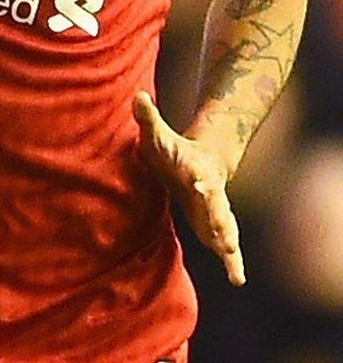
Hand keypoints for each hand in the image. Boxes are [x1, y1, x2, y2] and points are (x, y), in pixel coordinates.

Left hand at [134, 91, 245, 285]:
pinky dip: (232, 261)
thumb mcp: (158, 133)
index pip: (200, 178)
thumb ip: (148, 117)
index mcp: (197, 173)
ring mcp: (216, 211)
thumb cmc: (172, 149)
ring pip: (226, 231)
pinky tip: (237, 280)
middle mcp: (212, 194)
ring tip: (236, 271)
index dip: (200, 182)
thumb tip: (137, 96)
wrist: (198, 162)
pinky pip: (225, 245)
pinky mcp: (214, 226)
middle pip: (218, 210)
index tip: (201, 185)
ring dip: (229, 249)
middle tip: (228, 242)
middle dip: (221, 224)